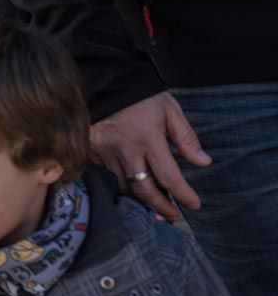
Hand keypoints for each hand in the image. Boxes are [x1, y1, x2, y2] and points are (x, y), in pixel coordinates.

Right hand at [91, 91, 210, 220]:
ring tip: (153, 205)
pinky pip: (105, 176)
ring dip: (139, 200)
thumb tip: (204, 162)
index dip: (183, 195)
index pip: (169, 177)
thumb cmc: (140, 95)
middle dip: (161, 206)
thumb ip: (186, 138)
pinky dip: (119, 186)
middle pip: (143, 190)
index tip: (194, 204)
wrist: (103, 79)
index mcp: (148, 138)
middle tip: (172, 215)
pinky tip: (129, 190)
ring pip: (123, 186)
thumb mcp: (170, 110)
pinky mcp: (90, 150)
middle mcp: (125, 149)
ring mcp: (105, 151)